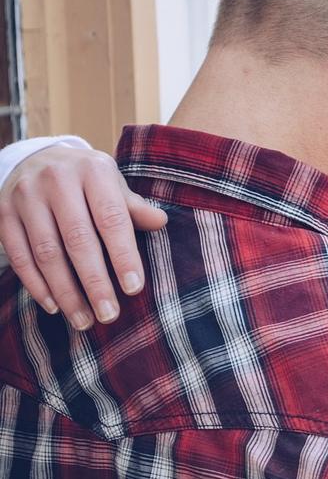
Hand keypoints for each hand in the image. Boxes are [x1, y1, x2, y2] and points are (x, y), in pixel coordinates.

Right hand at [0, 145, 166, 328]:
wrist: (37, 157)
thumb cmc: (88, 180)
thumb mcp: (113, 184)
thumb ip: (133, 207)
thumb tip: (161, 222)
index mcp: (93, 171)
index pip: (111, 219)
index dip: (123, 256)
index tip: (134, 288)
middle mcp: (57, 180)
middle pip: (78, 240)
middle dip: (95, 282)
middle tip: (109, 315)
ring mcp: (26, 196)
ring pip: (46, 252)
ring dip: (66, 291)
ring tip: (84, 320)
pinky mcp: (3, 213)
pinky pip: (19, 255)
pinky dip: (36, 284)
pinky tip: (54, 306)